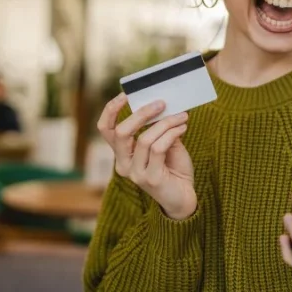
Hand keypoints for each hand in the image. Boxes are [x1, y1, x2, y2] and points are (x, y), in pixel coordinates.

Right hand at [96, 93, 195, 219]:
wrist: (185, 197)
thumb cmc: (173, 169)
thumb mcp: (165, 144)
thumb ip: (159, 128)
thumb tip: (161, 105)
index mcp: (122, 154)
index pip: (106, 130)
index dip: (111, 110)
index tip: (125, 94)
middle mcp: (123, 164)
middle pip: (121, 132)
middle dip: (142, 114)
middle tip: (162, 103)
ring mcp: (135, 173)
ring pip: (144, 139)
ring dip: (166, 123)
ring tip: (182, 117)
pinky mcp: (150, 179)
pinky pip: (159, 148)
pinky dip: (172, 133)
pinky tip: (182, 128)